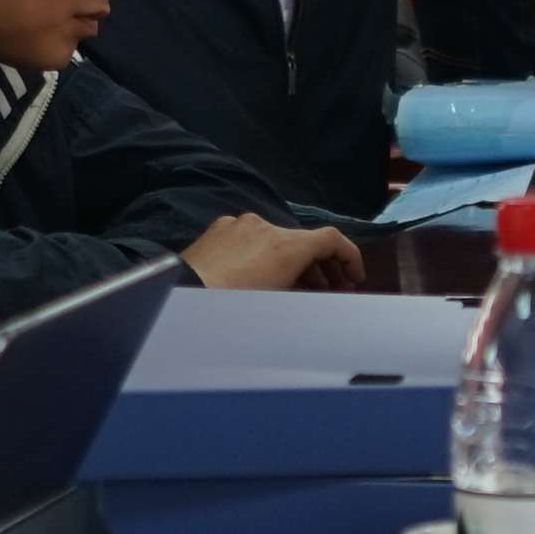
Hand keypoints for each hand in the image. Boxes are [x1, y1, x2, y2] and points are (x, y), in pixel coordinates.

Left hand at [182, 215, 367, 293]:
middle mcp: (265, 226)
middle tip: (329, 289)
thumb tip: (322, 299)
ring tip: (296, 286)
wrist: (180, 300)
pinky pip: (250, 238)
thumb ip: (307, 295)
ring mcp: (239, 224)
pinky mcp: (219, 229)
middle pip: (305, 241)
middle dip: (321, 266)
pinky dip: (263, 254)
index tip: (354, 279)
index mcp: (286, 245)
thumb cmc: (233, 309)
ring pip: (277, 240)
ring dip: (291, 261)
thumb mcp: (279, 306)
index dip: (350, 258)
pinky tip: (258, 275)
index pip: (332, 240)